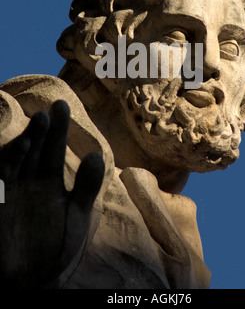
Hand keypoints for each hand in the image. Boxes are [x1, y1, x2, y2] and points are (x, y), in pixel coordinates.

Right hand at [0, 100, 103, 287]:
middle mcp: (32, 181)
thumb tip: (96, 155)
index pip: (55, 148)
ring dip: (28, 141)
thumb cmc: (58, 247)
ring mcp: (15, 190)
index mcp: (51, 181)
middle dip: (43, 129)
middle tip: (52, 110)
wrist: (35, 279)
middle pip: (37, 149)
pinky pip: (3, 178)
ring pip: (18, 158)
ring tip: (40, 123)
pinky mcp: (1, 201)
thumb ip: (87, 187)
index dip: (59, 127)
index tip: (62, 104)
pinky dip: (11, 163)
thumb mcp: (77, 216)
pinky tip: (22, 148)